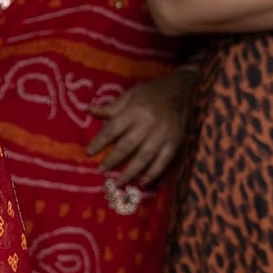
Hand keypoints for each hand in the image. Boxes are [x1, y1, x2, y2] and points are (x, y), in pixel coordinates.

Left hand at [87, 70, 194, 184]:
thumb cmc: (152, 92)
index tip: (89, 152)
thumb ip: (111, 106)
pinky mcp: (175, 143)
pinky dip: (153, 173)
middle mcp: (148, 124)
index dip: (100, 141)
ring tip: (117, 182)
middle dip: (112, 160)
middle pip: (127, 146)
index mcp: (135, 110)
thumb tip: (88, 110)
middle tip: (100, 171)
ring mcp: (163, 135)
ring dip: (130, 172)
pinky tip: (143, 182)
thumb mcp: (130, 93)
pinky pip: (163, 161)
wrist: (183, 89)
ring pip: (144, 157)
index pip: (113, 129)